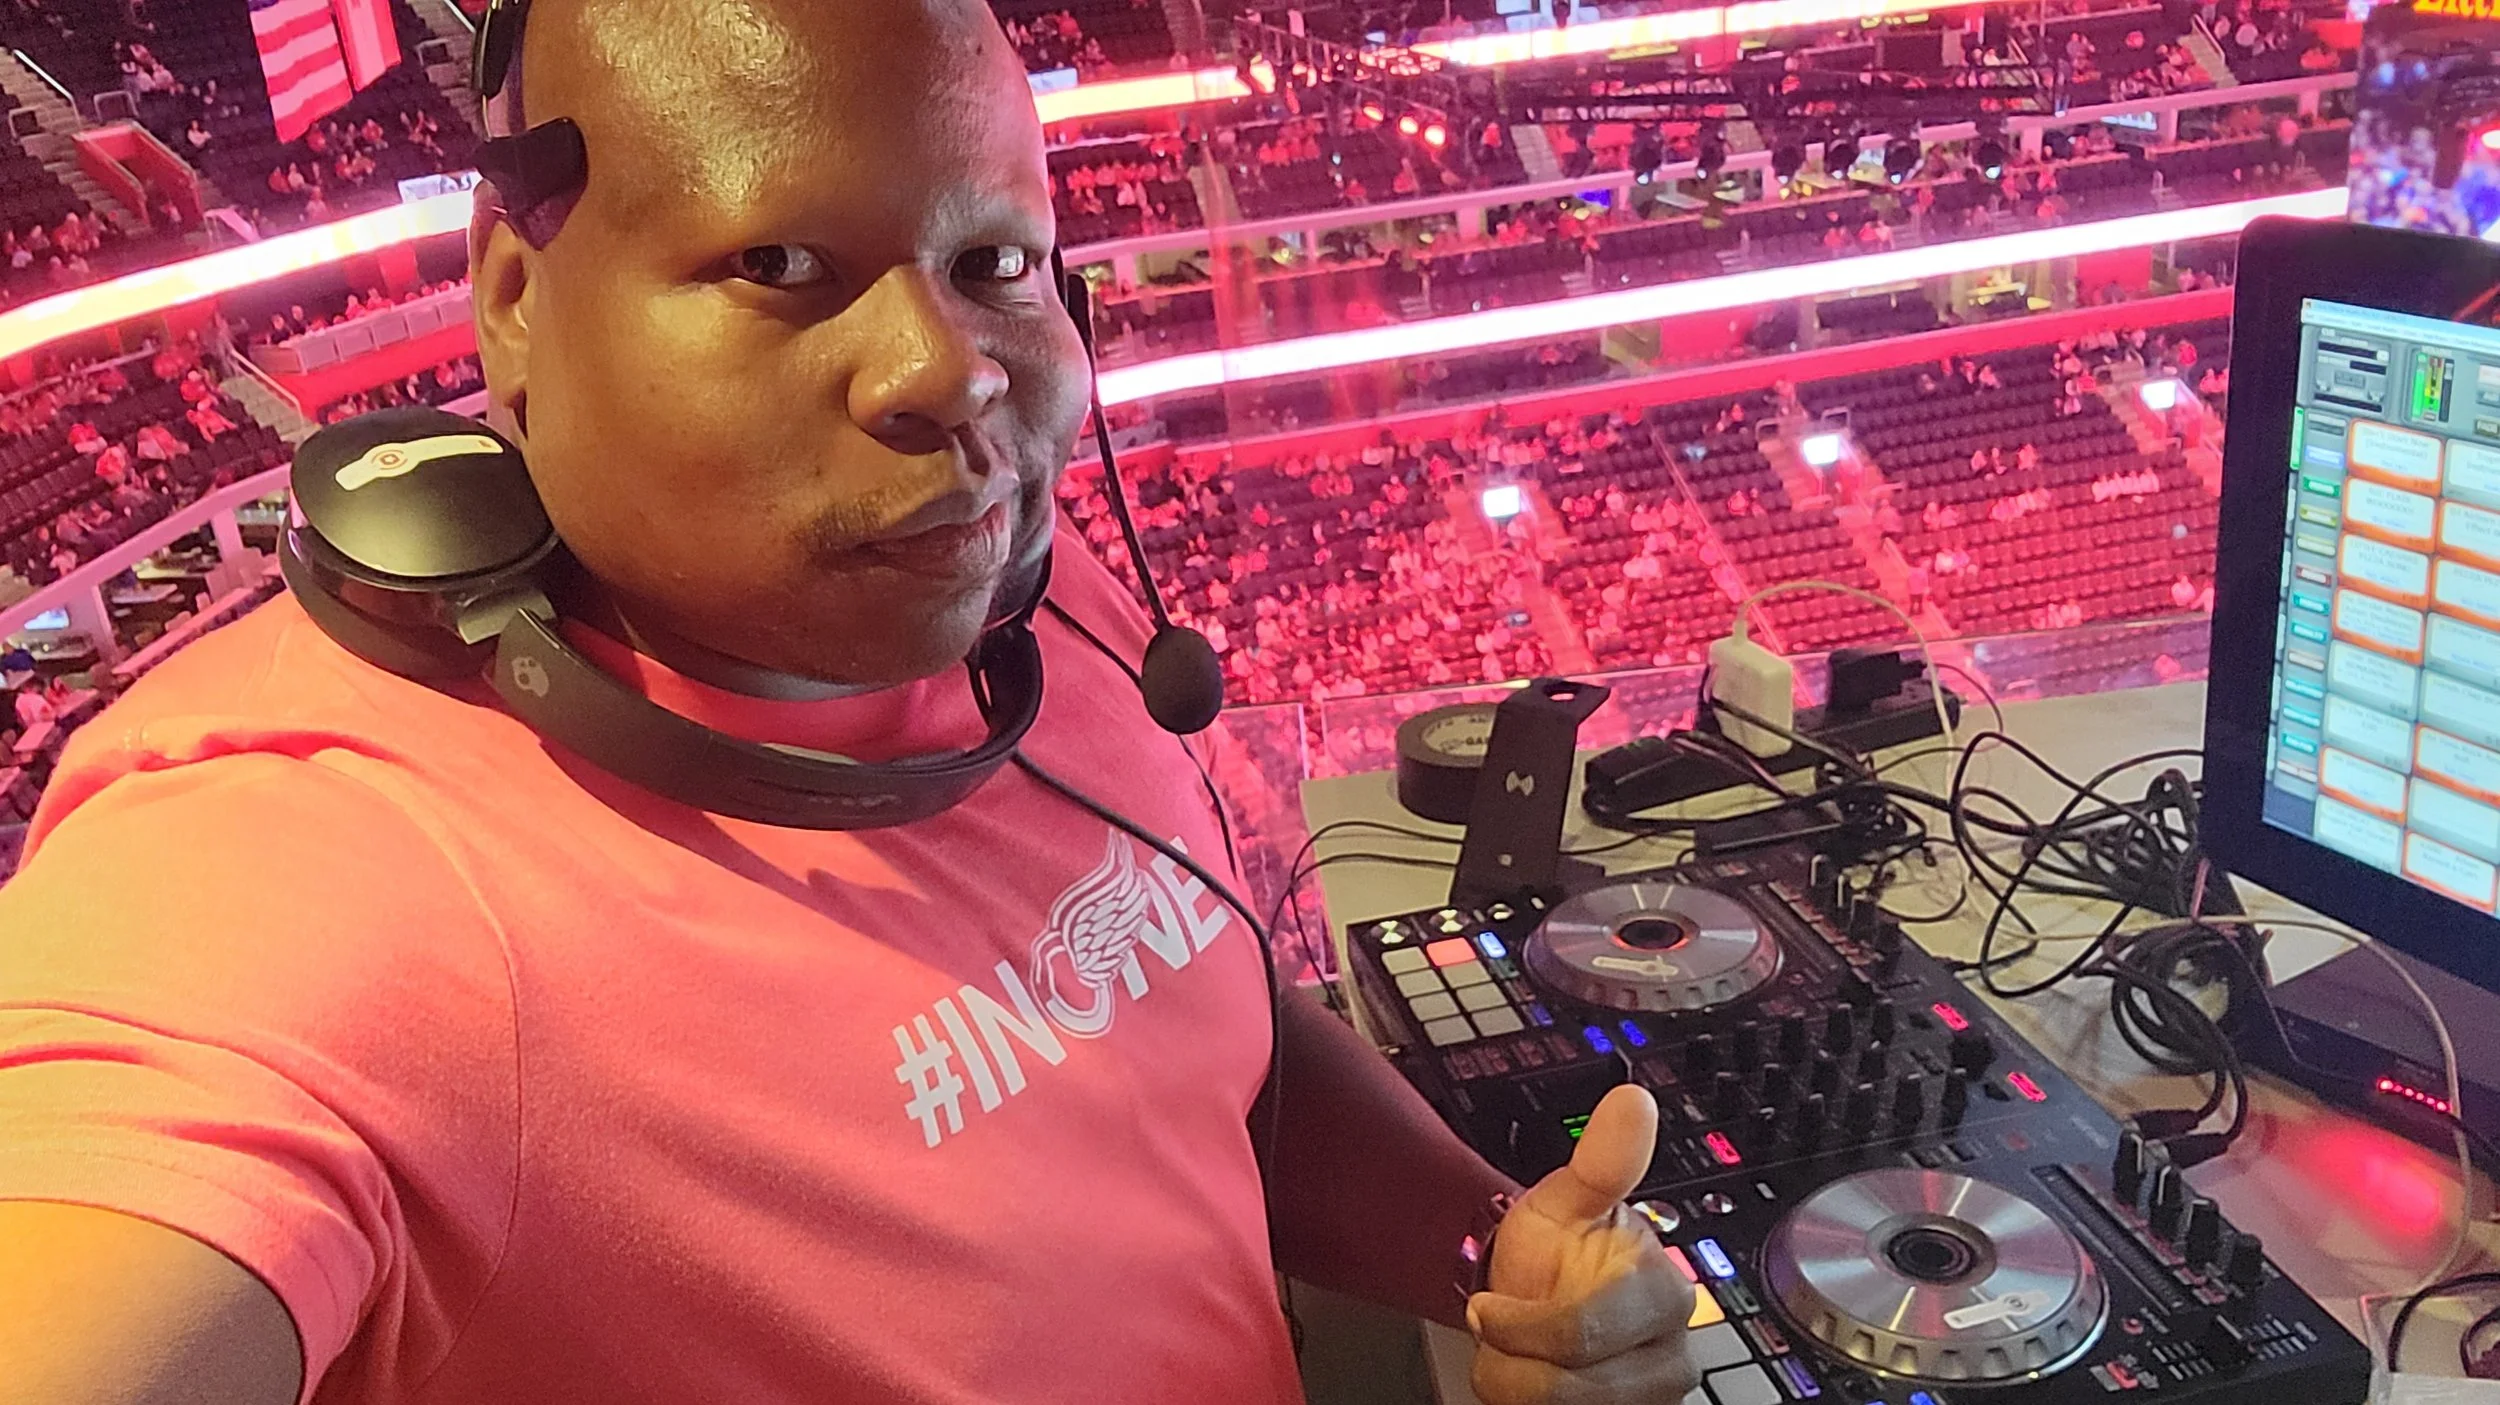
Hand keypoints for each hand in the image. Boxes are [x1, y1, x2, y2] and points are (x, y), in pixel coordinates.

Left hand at [1466, 1085, 1697, 1403]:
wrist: (1543, 1291)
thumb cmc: (1557, 1249)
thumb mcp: (1566, 1200)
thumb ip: (1601, 1160)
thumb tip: (1632, 1102)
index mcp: (1661, 1293)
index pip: (1580, 1332)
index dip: (1519, 1325)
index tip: (1486, 1310)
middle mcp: (1671, 1353)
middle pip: (1570, 1387)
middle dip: (1513, 1361)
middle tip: (1499, 1335)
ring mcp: (1654, 1396)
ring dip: (1519, 1388)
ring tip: (1516, 1356)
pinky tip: (1533, 1379)